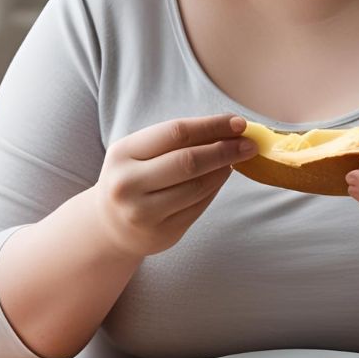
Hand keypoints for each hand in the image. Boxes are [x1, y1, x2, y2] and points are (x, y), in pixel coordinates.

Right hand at [94, 113, 257, 258]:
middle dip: (226, 150)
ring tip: (235, 160)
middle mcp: (128, 184)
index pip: (177, 133)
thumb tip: (230, 128)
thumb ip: (177, 140)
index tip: (239, 123)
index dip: (212, 126)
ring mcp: (143, 213)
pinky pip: (198, 207)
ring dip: (223, 170)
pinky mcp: (161, 234)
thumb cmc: (134, 177)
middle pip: (189, 161)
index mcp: (123, 153)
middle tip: (250, 144)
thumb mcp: (140, 152)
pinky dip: (214, 189)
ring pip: (197, 186)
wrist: (109, 224)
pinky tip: (220, 178)